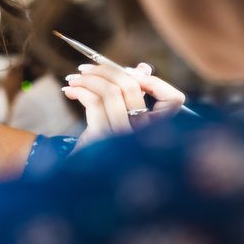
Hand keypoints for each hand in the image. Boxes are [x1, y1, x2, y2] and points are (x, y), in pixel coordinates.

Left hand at [62, 62, 185, 146]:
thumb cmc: (103, 145)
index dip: (153, 81)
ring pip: (111, 91)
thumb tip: (143, 68)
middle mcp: (145, 134)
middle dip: (106, 70)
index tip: (130, 72)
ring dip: (88, 78)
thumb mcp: (120, 120)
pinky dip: (80, 90)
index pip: (173, 100)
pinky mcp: (103, 138)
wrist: (80, 174)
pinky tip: (69, 90)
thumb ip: (134, 96)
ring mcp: (125, 137)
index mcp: (156, 129)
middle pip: (132, 87)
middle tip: (85, 69)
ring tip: (74, 79)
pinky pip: (94, 102)